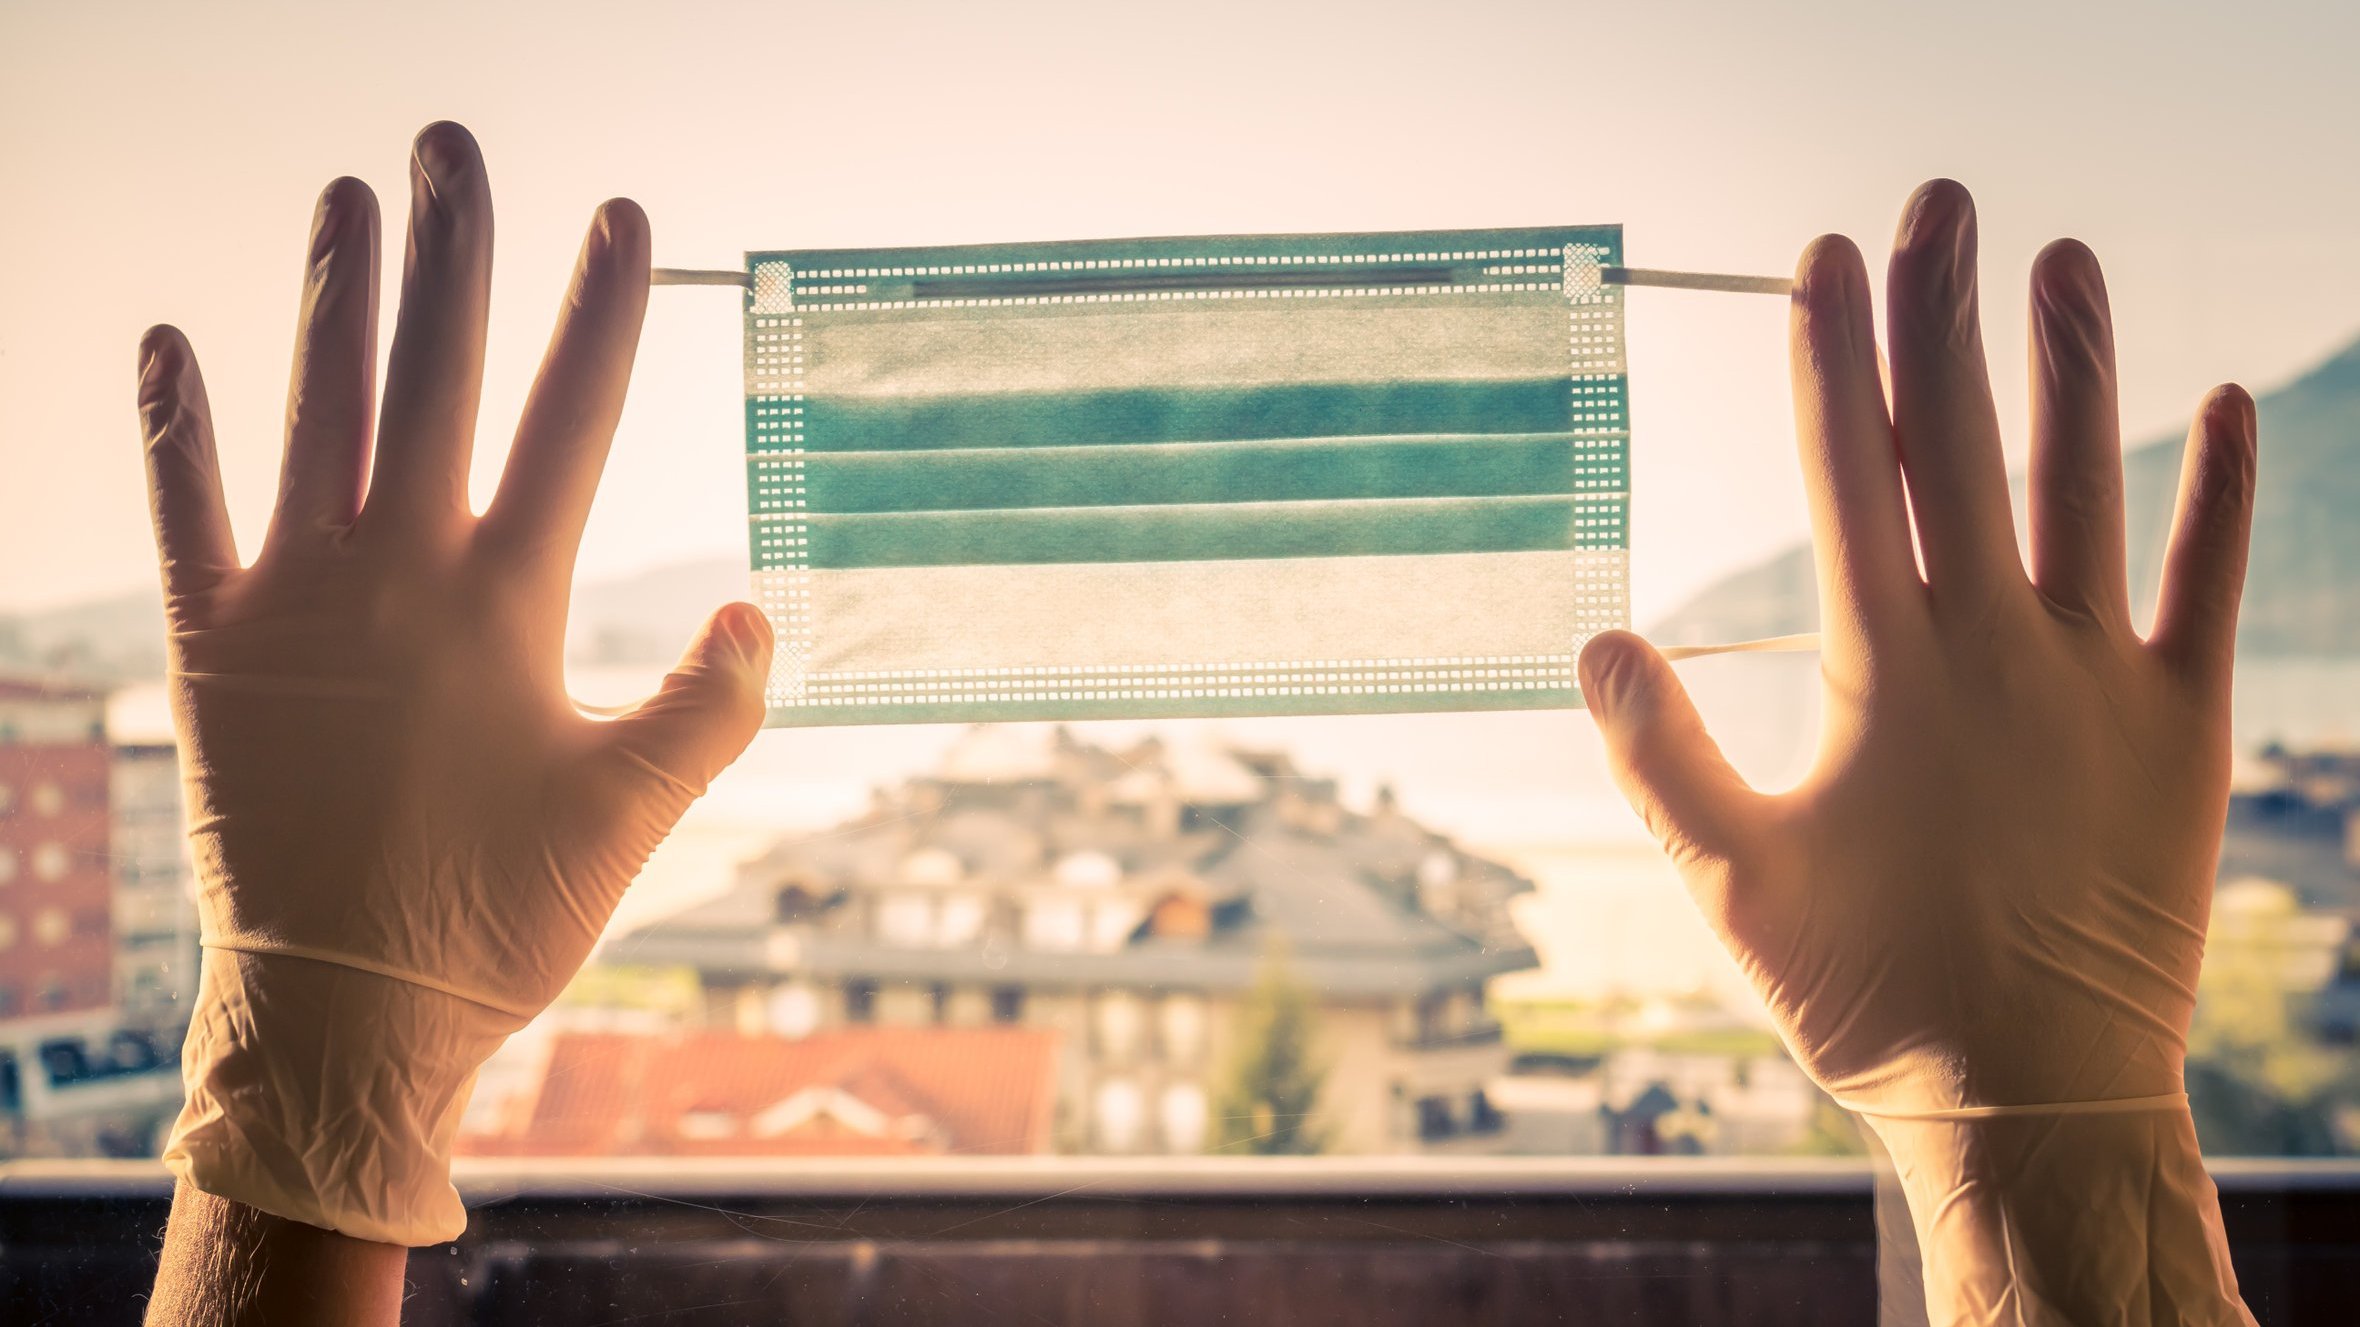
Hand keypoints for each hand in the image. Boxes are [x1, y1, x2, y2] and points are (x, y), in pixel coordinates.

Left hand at [139, 122, 770, 1245]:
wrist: (344, 1013)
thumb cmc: (500, 916)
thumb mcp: (632, 812)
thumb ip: (707, 705)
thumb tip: (758, 609)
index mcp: (509, 603)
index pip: (569, 420)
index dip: (602, 311)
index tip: (623, 215)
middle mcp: (398, 574)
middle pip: (432, 376)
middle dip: (456, 252)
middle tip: (458, 144)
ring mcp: (293, 601)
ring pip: (315, 411)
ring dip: (336, 295)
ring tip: (352, 194)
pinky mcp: (208, 648)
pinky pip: (182, 511)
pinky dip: (172, 425)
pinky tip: (166, 338)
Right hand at [1580, 181, 2256, 1321]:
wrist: (2034, 1096)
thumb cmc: (1865, 994)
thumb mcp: (1728, 882)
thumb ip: (1658, 754)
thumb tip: (1596, 638)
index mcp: (1879, 672)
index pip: (1845, 474)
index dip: (1827, 357)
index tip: (1820, 260)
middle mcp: (1991, 647)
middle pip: (1958, 443)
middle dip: (1939, 312)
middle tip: (1935, 201)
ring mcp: (2096, 678)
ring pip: (2085, 484)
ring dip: (2071, 363)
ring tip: (2063, 257)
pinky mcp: (2182, 725)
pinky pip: (2211, 582)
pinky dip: (2220, 491)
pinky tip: (2226, 403)